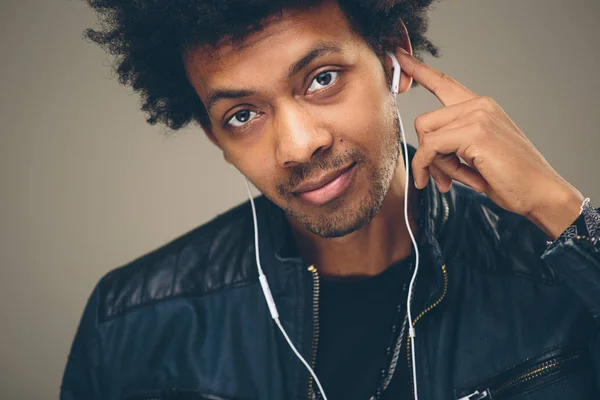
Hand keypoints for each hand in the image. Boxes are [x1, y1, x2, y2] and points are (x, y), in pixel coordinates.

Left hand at [396, 50, 582, 237]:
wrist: (539, 192)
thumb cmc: (509, 178)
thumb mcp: (474, 155)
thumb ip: (450, 145)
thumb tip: (423, 156)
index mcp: (480, 106)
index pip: (444, 83)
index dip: (419, 70)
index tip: (400, 55)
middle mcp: (479, 105)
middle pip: (424, 122)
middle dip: (427, 155)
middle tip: (442, 178)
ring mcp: (478, 116)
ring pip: (426, 136)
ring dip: (434, 165)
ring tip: (456, 180)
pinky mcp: (475, 132)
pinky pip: (430, 148)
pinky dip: (429, 168)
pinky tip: (448, 183)